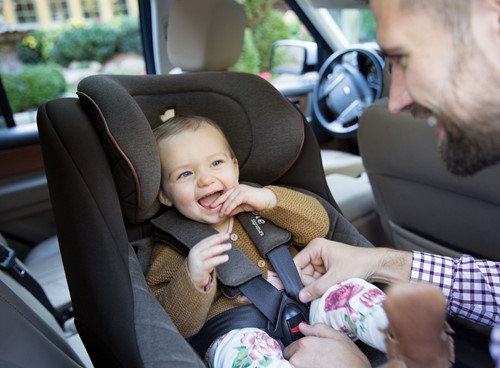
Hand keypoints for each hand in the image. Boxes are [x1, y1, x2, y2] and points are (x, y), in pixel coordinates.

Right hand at [188, 233, 230, 289]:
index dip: (216, 236)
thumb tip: (223, 243)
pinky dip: (219, 259)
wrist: (191, 280)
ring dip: (220, 248)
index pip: (207, 240)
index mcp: (196, 248)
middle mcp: (195, 253)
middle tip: (227, 236)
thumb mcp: (204, 256)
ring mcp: (197, 261)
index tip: (224, 233)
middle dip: (218, 239)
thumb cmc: (200, 266)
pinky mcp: (200, 269)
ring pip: (210, 252)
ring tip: (229, 246)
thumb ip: (212, 250)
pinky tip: (226, 257)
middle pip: (208, 244)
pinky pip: (211, 262)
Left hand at [212, 184, 276, 215]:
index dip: (218, 200)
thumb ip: (234, 208)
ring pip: (229, 199)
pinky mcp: (245, 193)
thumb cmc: (255, 202)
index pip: (225, 195)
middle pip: (225, 196)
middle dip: (217, 202)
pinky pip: (235, 201)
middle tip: (210, 208)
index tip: (211, 206)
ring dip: (224, 207)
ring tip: (220, 214)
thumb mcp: (242, 206)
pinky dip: (230, 207)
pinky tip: (227, 212)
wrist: (267, 200)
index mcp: (236, 190)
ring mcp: (241, 190)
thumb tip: (226, 213)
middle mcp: (238, 188)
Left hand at [283, 323, 369, 367]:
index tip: (309, 352)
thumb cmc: (352, 362)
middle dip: (301, 359)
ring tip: (320, 366)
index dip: (300, 348)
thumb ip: (318, 329)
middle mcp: (299, 360)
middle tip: (317, 361)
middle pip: (291, 358)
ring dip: (303, 366)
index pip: (291, 346)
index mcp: (306, 345)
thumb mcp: (339, 338)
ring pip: (294, 367)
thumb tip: (303, 326)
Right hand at [294, 238, 411, 302]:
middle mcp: (316, 253)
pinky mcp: (326, 269)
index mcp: (315, 247)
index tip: (290, 291)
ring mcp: (321, 261)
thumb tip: (301, 296)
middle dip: (308, 284)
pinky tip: (329, 289)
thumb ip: (317, 288)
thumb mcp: (335, 278)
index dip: (294, 278)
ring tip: (328, 289)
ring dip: (316, 287)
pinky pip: (317, 281)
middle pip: (302, 273)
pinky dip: (321, 287)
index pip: (296, 264)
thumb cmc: (358, 264)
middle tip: (318, 292)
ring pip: (309, 279)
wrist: (375, 266)